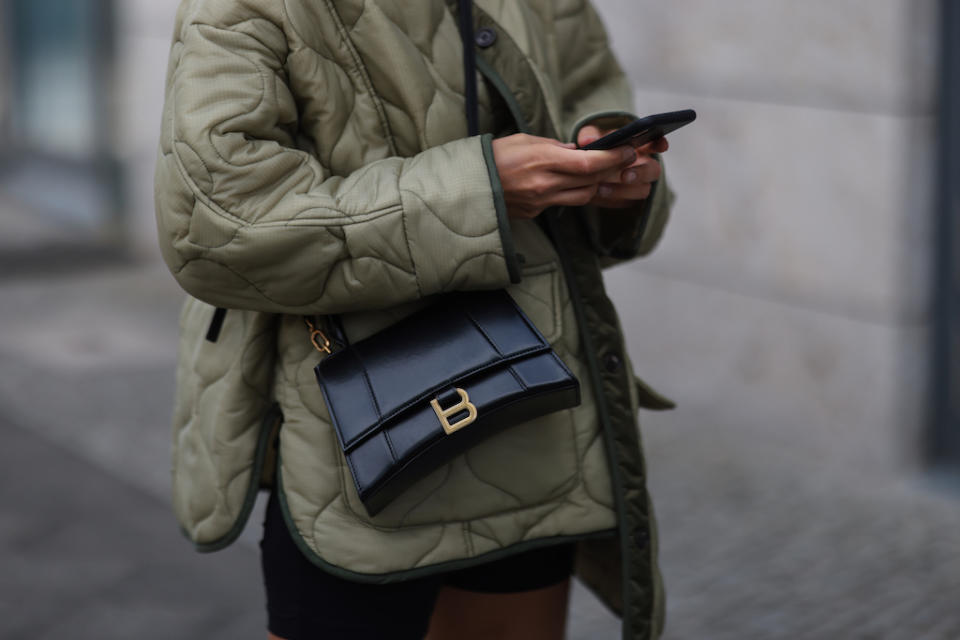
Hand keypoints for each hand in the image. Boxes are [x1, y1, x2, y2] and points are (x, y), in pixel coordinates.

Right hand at [491, 133, 636, 218]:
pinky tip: (570, 184)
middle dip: (611, 171)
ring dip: (595, 185)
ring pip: (582, 196)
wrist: (467, 185)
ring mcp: (540, 202)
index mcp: (542, 160)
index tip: (628, 151)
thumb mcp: (524, 141)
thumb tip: (576, 151)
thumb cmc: (494, 157)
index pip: (590, 163)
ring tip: (601, 174)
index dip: (613, 159)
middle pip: (591, 181)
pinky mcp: (535, 213)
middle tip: (625, 161)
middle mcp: (545, 184)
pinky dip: (571, 193)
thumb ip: (554, 147)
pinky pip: (562, 203)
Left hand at [576, 125, 668, 208]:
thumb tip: (588, 140)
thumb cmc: (594, 149)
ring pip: (642, 190)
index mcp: (640, 145)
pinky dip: (612, 200)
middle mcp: (644, 165)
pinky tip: (597, 195)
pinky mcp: (629, 200)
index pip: (656, 142)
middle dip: (640, 173)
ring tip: (601, 188)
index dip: (660, 144)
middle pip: (653, 170)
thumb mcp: (591, 138)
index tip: (661, 145)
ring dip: (623, 190)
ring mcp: (639, 184)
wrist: (586, 174)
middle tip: (624, 176)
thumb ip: (590, 135)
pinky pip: (627, 203)